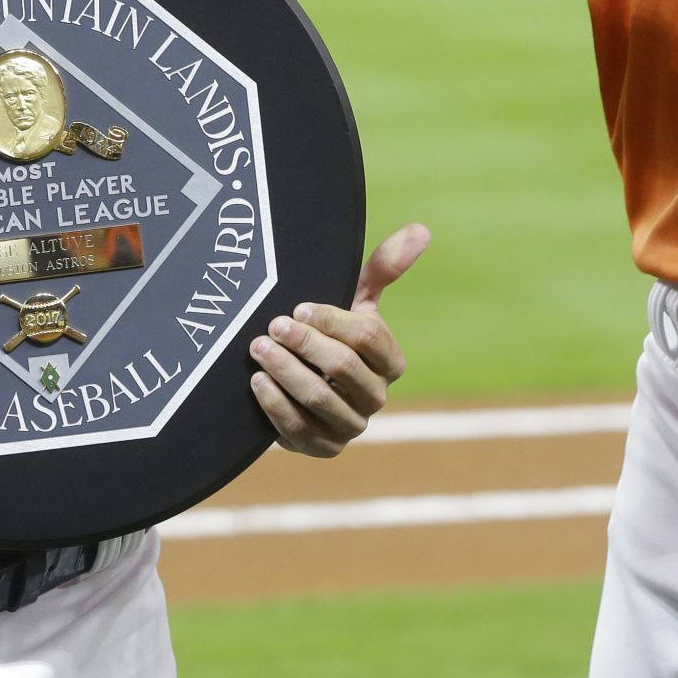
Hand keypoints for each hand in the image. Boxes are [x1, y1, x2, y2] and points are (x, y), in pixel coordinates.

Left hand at [250, 223, 429, 457]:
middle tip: (272, 324)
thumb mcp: (357, 298)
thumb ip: (385, 267)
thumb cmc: (333, 332)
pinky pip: (299, 430)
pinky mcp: (323, 448)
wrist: (304, 381)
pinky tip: (256, 382)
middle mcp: (376, 398)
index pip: (367, 338)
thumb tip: (421, 229)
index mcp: (391, 361)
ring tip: (258, 348)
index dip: (333, 320)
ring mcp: (351, 426)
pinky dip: (275, 405)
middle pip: (343, 368)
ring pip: (319, 399)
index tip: (299, 306)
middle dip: (305, 343)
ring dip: (285, 371)